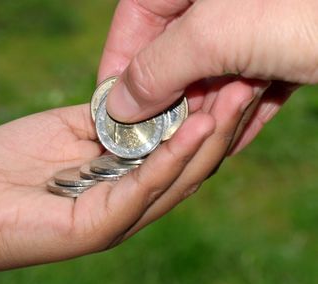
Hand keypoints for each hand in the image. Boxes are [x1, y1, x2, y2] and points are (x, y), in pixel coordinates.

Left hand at [0, 93, 254, 283]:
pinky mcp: (94, 227)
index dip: (203, 115)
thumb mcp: (63, 132)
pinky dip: (168, 162)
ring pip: (174, 181)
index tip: (224, 77)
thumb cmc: (2, 166)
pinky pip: (140, 191)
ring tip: (234, 100)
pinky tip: (194, 132)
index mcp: (118, 179)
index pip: (174, 149)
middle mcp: (124, 202)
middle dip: (218, 125)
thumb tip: (137, 102)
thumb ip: (103, 124)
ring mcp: (112, 218)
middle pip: (185, 166)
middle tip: (246, 83)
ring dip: (206, 142)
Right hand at [99, 0, 316, 152]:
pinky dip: (241, 113)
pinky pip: (251, 81)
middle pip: (173, 51)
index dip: (118, 67)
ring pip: (213, 72)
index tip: (111, 111)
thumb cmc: (315, 9)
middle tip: (159, 140)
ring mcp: (256, 19)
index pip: (136, 18)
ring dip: (206, 113)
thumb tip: (118, 104)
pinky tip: (232, 140)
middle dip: (169, 99)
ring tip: (199, 146)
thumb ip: (160, 65)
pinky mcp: (287, 43)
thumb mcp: (221, 32)